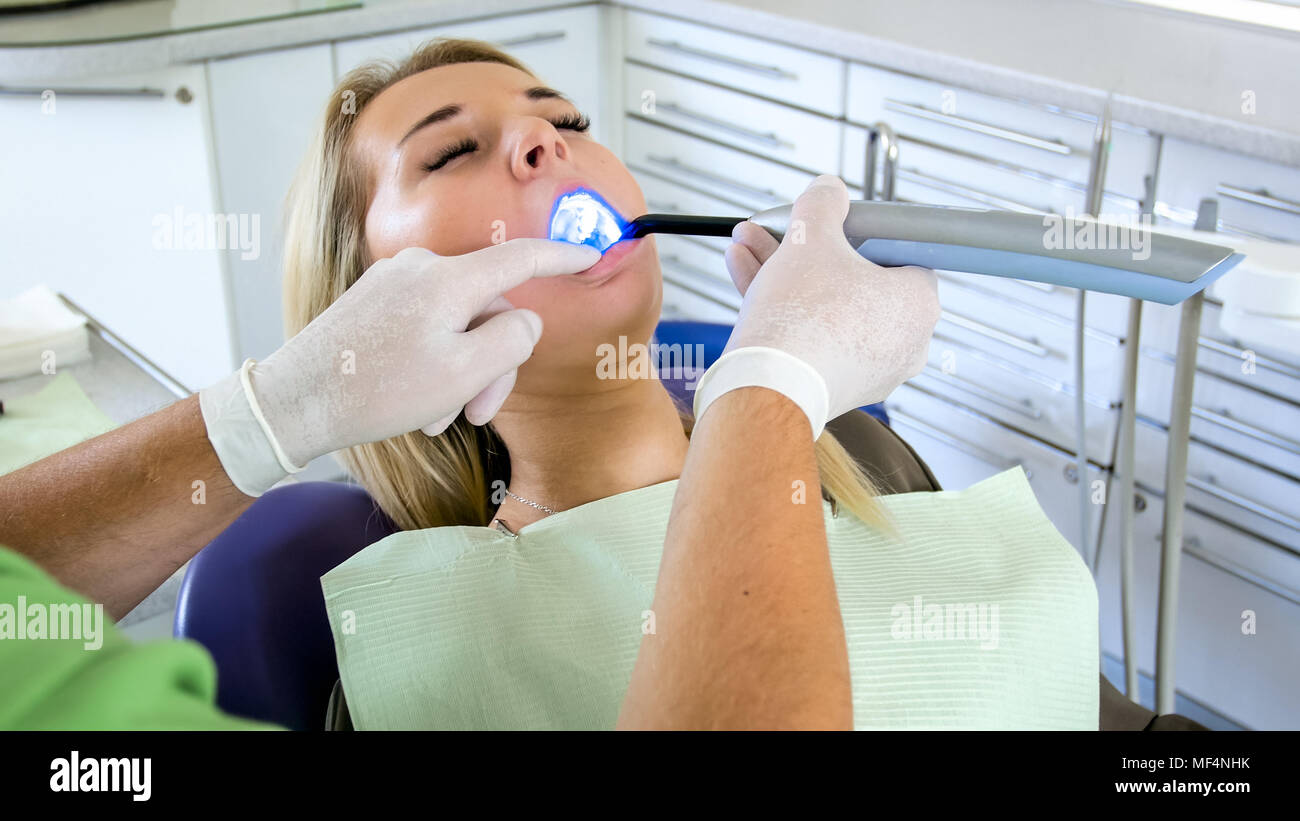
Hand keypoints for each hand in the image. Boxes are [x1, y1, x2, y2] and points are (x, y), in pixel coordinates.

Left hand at [200, 238, 598, 494]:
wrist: (295, 402)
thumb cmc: (376, 391)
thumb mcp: (464, 373)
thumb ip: (512, 338)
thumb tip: (523, 319)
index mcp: (449, 279)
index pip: (522, 257)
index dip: (563, 257)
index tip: (592, 254)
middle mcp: (421, 268)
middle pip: (489, 306)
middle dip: (493, 361)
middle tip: (478, 413)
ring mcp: (394, 282)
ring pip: (458, 321)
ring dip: (461, 371)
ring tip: (438, 416)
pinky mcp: (375, 300)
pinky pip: (427, 324)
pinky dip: (435, 362)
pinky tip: (417, 402)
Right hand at [703, 175, 939, 433]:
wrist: (768, 386)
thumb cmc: (802, 315)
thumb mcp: (812, 237)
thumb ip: (824, 204)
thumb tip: (829, 188)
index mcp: (920, 303)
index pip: (900, 254)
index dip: (860, 235)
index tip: (830, 229)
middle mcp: (907, 342)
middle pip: (855, 281)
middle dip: (806, 252)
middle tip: (778, 233)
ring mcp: (873, 370)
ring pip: (829, 309)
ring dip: (786, 276)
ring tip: (747, 246)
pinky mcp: (840, 388)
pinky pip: (818, 338)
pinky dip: (789, 313)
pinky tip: (747, 276)